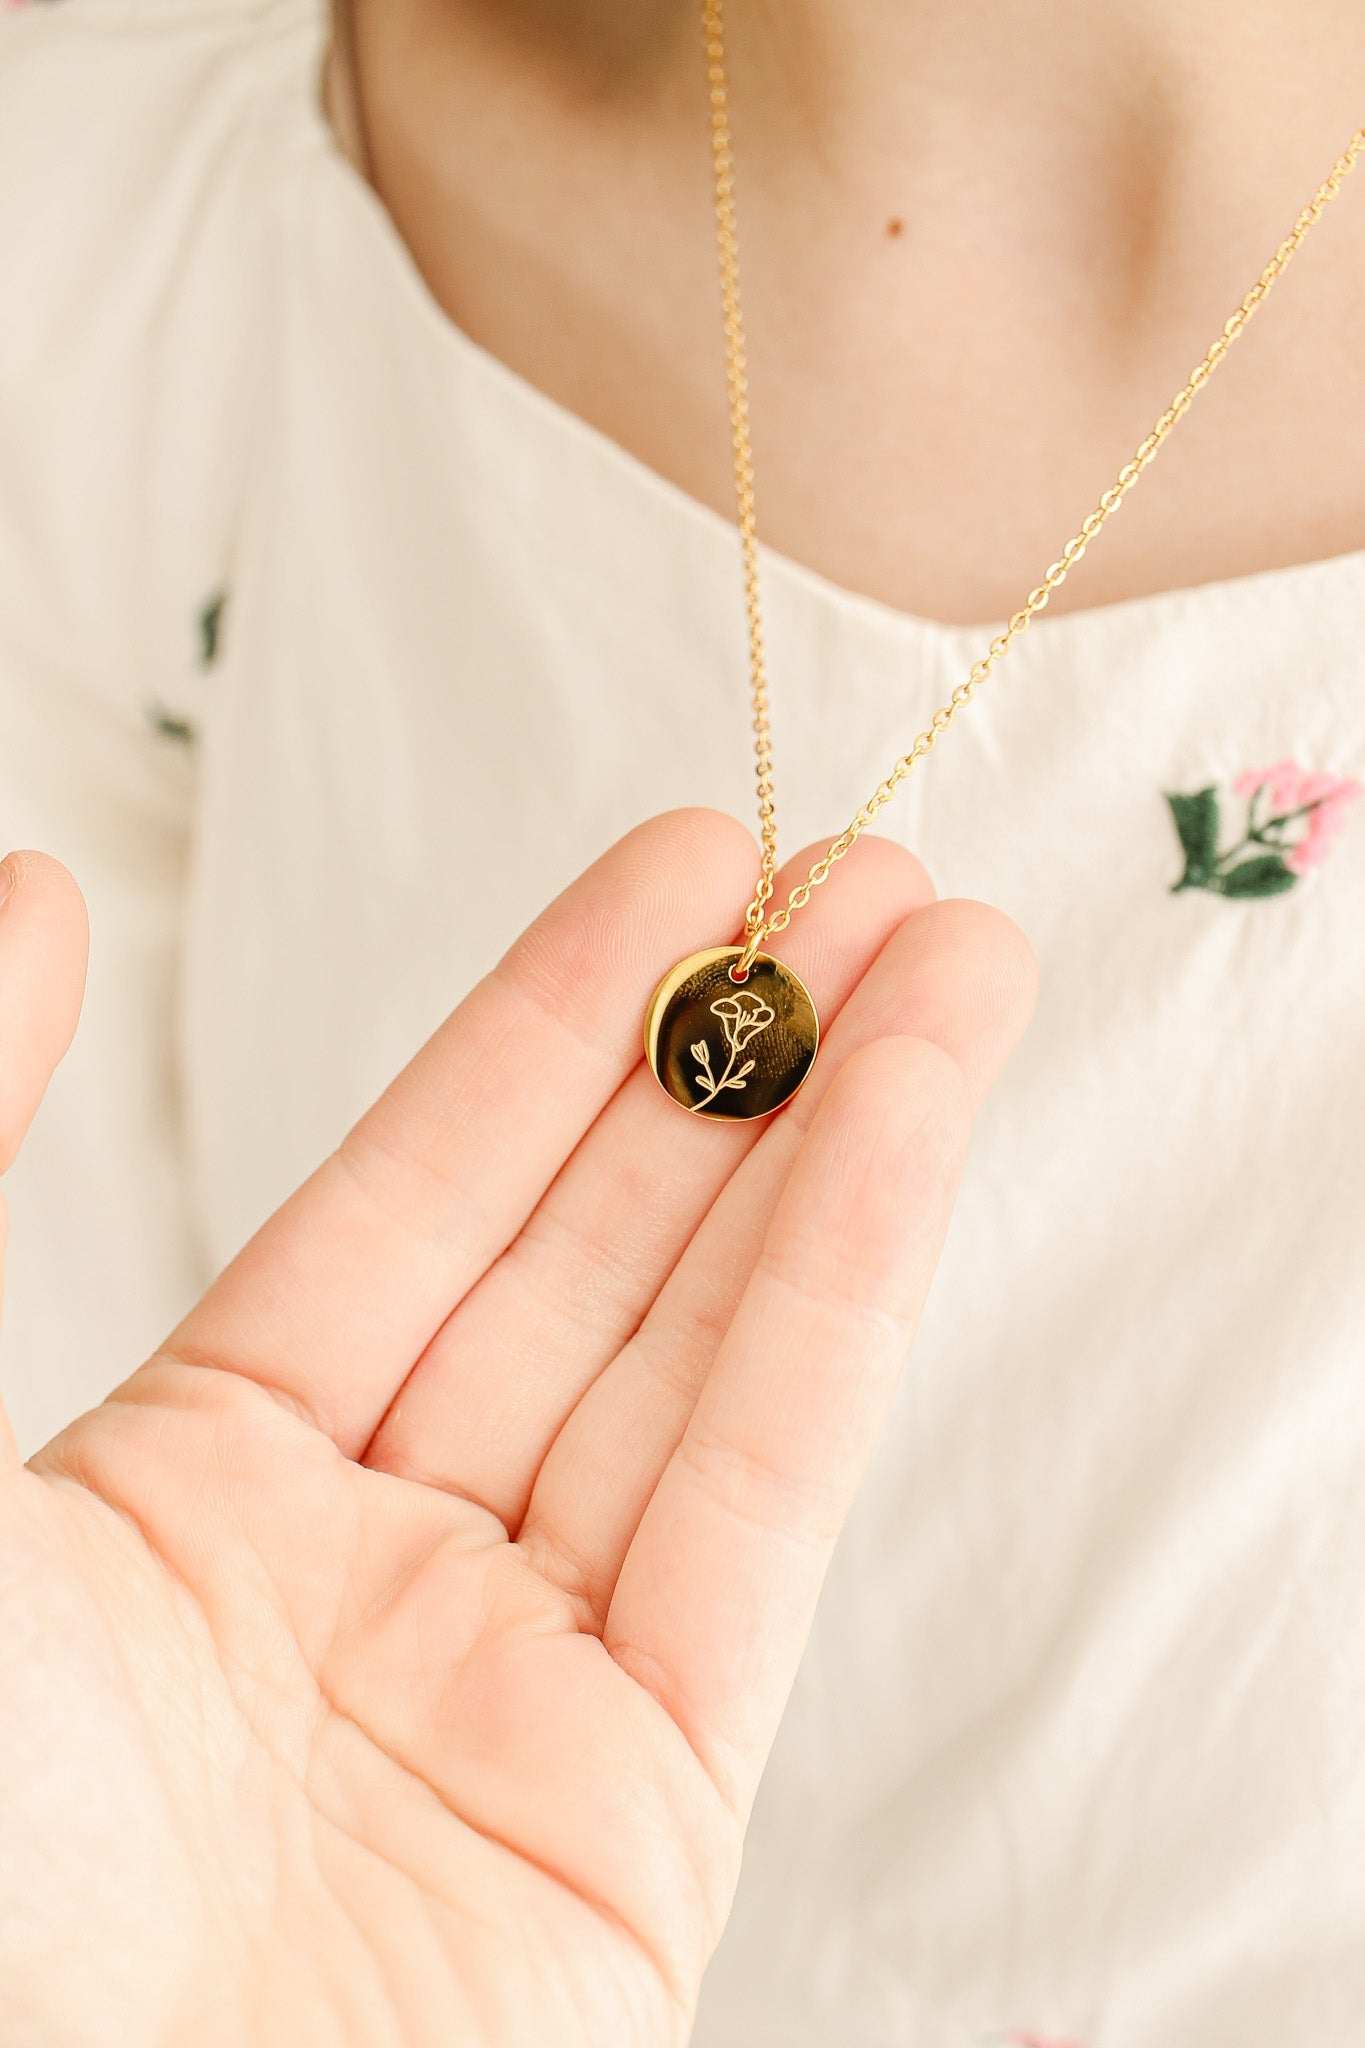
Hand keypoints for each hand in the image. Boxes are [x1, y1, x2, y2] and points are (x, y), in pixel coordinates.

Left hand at [0, 814, 1032, 2047]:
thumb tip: (43, 893)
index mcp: (189, 1503)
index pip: (415, 1199)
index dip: (557, 1025)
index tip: (673, 872)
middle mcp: (366, 1583)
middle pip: (593, 1261)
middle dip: (732, 1059)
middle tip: (852, 877)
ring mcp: (512, 1699)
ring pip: (705, 1357)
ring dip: (839, 1141)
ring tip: (943, 950)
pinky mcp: (640, 1822)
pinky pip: (757, 1504)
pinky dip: (851, 1295)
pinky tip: (917, 1121)